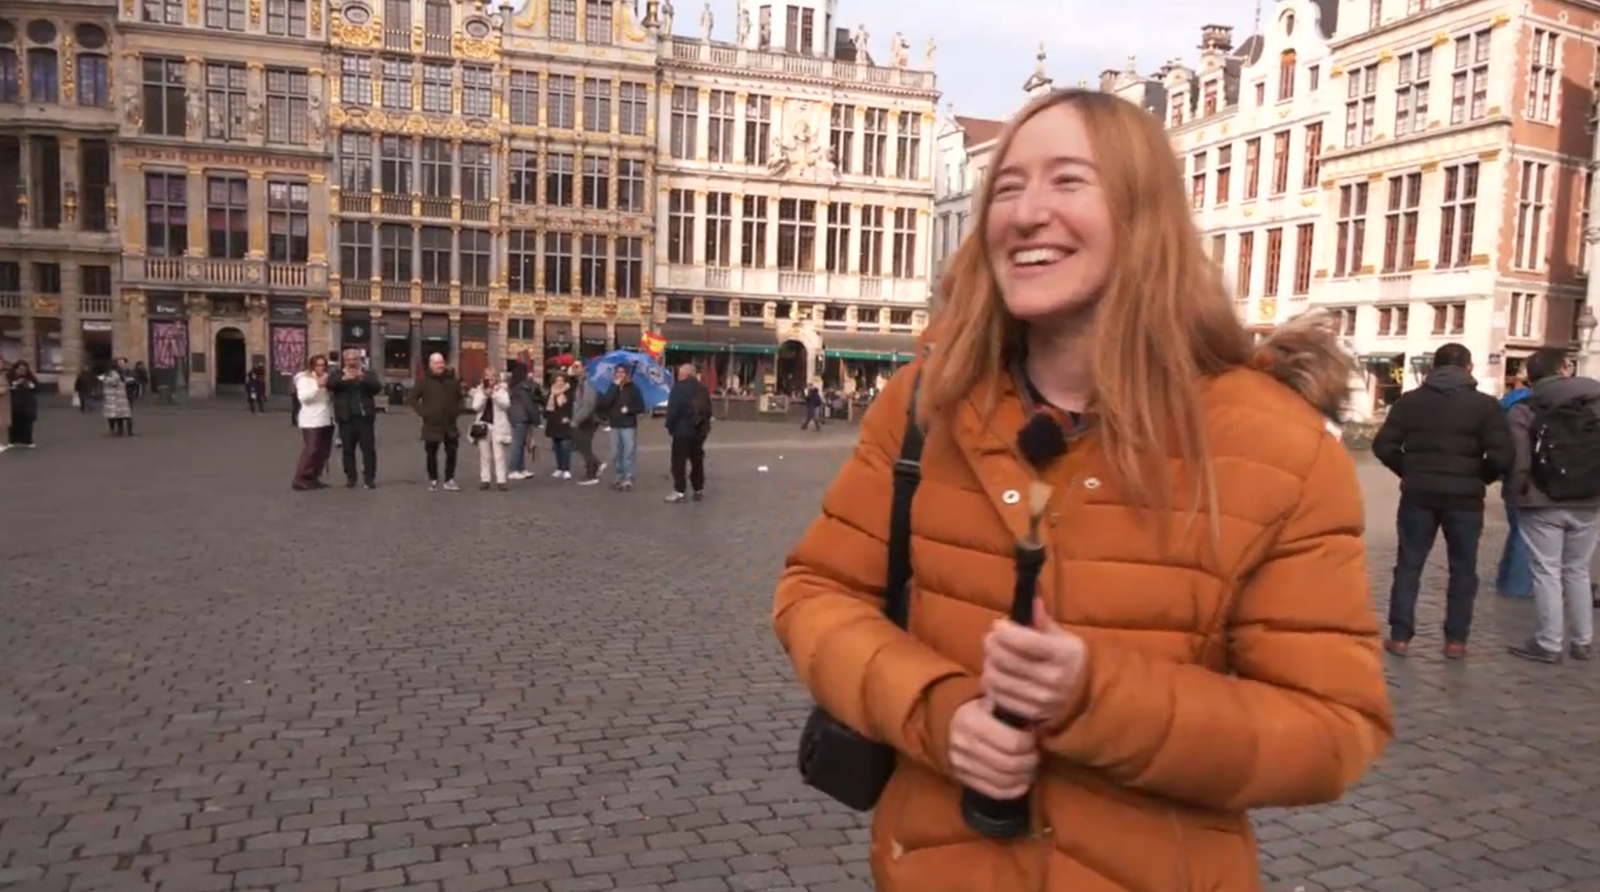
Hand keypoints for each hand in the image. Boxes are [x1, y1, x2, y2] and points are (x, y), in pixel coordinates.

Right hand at [948, 697, 1037, 799]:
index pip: (1013, 742)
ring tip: (1031, 768)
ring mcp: (961, 764)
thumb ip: (1009, 707)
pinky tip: (1022, 782)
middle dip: (1030, 761)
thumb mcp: (991, 699)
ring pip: (1004, 781)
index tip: (1035, 737)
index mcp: (972, 720)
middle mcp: (963, 743)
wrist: (949, 724)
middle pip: (1010, 764)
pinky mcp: (962, 779)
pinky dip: (1013, 790)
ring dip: (1024, 777)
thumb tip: (1036, 718)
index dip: (1030, 743)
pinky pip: (994, 792)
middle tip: (1036, 754)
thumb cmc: (980, 711)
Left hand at [981, 598, 1086, 730]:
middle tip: (991, 638)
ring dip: (989, 663)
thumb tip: (1031, 600)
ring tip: (993, 657)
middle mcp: (1054, 679)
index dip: (1004, 631)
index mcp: (1064, 655)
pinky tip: (997, 674)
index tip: (998, 624)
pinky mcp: (1029, 714)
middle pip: (1005, 659)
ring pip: (996, 678)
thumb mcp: (1062, 637)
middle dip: (991, 644)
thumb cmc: (1066, 660)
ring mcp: (1041, 700)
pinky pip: (997, 696)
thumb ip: (1043, 620)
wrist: (1081, 697)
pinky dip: (991, 683)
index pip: (1024, 641)